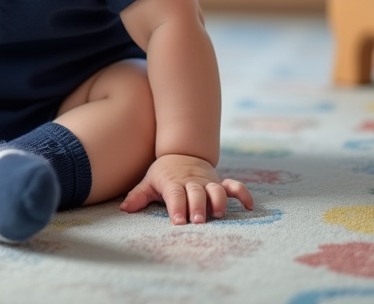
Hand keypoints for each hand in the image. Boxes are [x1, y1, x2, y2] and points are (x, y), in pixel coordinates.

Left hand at [119, 153, 253, 224]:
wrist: (181, 152)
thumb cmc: (163, 173)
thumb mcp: (149, 181)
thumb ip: (138, 196)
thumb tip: (124, 208)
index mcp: (173, 182)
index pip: (175, 195)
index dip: (177, 207)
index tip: (178, 222)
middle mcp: (192, 182)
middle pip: (196, 193)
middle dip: (198, 206)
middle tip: (198, 221)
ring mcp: (207, 181)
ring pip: (216, 189)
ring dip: (219, 200)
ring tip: (219, 214)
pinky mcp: (220, 182)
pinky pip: (234, 186)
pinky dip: (243, 194)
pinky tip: (250, 207)